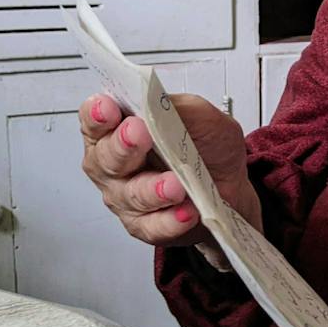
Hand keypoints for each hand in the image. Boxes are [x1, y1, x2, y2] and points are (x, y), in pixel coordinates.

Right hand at [78, 93, 261, 249]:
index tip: (109, 107)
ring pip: (131, 194)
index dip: (97, 114)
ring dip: (153, 189)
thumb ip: (178, 107)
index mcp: (119, 129)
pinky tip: (186, 212)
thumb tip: (159, 101)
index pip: (96, 119)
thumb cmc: (206, 148)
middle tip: (140, 134)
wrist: (231, 187)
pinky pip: (153, 225)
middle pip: (106, 157)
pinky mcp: (145, 225)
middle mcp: (114, 164)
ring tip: (175, 184)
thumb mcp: (201, 117)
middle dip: (123, 145)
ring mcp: (126, 196)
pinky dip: (170, 220)